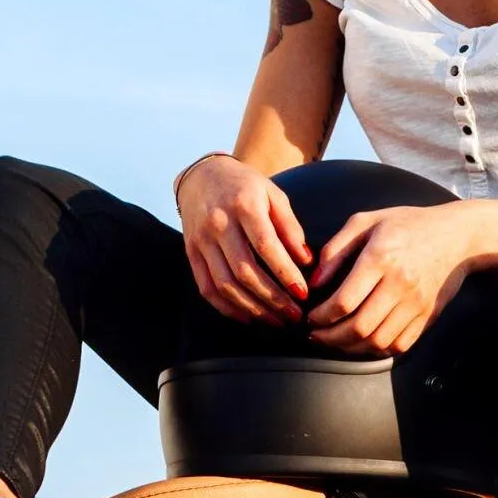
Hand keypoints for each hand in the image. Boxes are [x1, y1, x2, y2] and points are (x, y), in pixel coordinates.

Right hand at [179, 155, 312, 324]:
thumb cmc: (245, 186)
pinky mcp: (191, 253)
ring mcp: (201, 240)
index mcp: (243, 205)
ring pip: (225, 284)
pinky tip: (249, 317)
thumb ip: (290, 227)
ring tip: (276, 320)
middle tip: (294, 315)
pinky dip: (228, 308)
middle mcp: (219, 223)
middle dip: (272, 298)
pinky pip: (207, 288)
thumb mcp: (273, 195)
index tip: (303, 293)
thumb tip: (306, 261)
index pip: (265, 245)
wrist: (202, 176)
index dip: (285, 273)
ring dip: (253, 309)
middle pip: (245, 271)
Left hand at [306, 203, 473, 353]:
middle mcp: (400, 284)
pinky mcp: (428, 316)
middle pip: (359, 327)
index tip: (311, 317)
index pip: (344, 301)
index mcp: (381, 258)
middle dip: (330, 338)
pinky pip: (399, 345)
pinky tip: (363, 341)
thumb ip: (336, 249)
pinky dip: (376, 349)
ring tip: (336, 340)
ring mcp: (416, 303)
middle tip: (317, 335)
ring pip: (377, 341)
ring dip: (350, 347)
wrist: (457, 236)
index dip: (321, 316)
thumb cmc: (409, 225)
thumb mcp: (367, 221)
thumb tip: (315, 281)